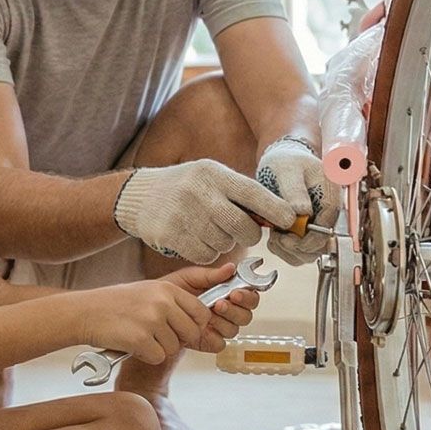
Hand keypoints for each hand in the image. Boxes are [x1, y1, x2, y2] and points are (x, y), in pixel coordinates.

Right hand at [73, 281, 212, 364]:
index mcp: (167, 289)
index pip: (201, 312)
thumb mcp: (148, 292)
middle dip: (178, 341)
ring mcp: (151, 320)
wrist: (84, 312)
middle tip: (157, 338)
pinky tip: (131, 345)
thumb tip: (202, 319)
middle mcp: (162, 302)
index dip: (195, 325)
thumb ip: (173, 302)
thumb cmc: (116, 304)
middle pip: (192, 333)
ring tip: (138, 337)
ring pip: (173, 348)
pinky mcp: (140, 339)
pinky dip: (146, 356)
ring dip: (158, 348)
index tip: (183, 330)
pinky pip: (157, 358)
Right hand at [113, 159, 295, 265]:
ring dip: (223, 242)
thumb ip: (240, 194)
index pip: (252, 194)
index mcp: (213, 174)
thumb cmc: (186, 186)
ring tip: (209, 228)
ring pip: (224, 244)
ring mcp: (183, 215)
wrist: (140, 195)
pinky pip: (204, 255)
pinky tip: (196, 237)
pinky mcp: (170, 235)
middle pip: (242, 227)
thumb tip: (277, 214)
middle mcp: (199, 193)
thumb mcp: (211, 177)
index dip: (275, 209)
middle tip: (242, 230)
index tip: (290, 220)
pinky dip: (206, 251)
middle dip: (249, 234)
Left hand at [160, 263, 260, 351]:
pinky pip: (220, 344)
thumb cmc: (172, 290)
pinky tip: (202, 329)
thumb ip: (211, 275)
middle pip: (246, 316)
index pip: (249, 296)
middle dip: (235, 310)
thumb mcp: (190, 277)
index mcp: (227, 293)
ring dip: (223, 322)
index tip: (235, 293)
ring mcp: (218, 328)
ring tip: (208, 313)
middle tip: (220, 304)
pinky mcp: (208, 342)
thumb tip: (231, 268)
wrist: (152, 308)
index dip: (247, 296)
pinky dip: (212, 337)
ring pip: (234, 330)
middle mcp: (227, 312)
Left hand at [255, 136, 337, 265]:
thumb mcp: (287, 170)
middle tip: (278, 239)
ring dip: (292, 251)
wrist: (281, 161)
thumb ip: (295, 190)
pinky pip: (302, 252)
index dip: (312, 236)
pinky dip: (287, 251)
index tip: (291, 239)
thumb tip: (303, 212)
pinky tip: (276, 239)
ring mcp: (320, 221)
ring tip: (275, 237)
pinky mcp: (309, 230)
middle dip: (300, 247)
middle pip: (324, 242)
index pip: (330, 222)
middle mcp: (330, 209)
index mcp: (331, 191)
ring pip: (313, 251)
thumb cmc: (285, 162)